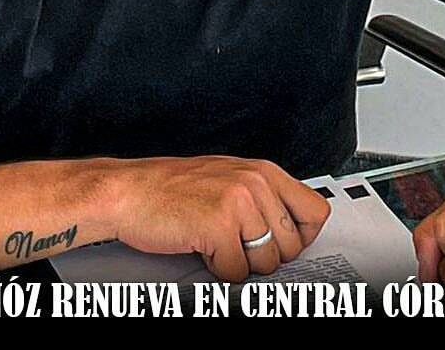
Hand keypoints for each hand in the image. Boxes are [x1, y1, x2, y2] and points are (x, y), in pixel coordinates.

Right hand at [104, 155, 330, 281]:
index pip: (315, 212)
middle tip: (235, 243)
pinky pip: (237, 273)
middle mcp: (256, 182)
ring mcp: (240, 202)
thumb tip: (293, 230)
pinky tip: (201, 246)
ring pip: (267, 263)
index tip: (282, 244)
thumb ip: (263, 198)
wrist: (129, 191)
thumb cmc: (171, 187)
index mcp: (263, 170)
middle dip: (265, 256)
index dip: (301, 237)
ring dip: (240, 263)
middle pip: (292, 246)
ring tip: (215, 241)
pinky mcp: (220, 225)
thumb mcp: (227, 179)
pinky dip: (218, 270)